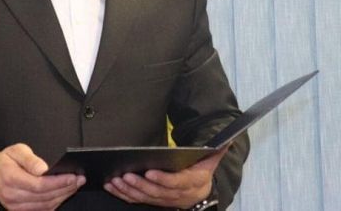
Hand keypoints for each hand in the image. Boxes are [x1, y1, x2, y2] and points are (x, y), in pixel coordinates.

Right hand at [0, 143, 85, 209]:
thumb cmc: (5, 161)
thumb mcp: (16, 151)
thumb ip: (29, 159)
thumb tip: (44, 169)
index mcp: (11, 179)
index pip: (39, 185)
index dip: (58, 182)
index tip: (72, 176)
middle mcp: (12, 196)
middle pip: (45, 197)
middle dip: (65, 189)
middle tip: (79, 179)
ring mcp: (16, 207)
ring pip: (45, 206)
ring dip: (63, 196)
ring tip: (75, 185)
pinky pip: (41, 210)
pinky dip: (55, 203)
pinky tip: (64, 194)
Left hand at [104, 146, 227, 208]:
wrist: (200, 192)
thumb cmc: (202, 171)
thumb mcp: (211, 160)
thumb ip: (217, 149)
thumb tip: (229, 138)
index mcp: (191, 183)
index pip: (176, 183)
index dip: (163, 180)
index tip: (150, 172)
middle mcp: (177, 195)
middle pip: (157, 193)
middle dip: (140, 185)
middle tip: (126, 175)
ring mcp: (164, 200)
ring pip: (144, 198)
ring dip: (129, 190)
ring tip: (115, 180)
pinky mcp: (153, 201)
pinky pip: (136, 200)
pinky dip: (123, 194)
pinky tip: (111, 186)